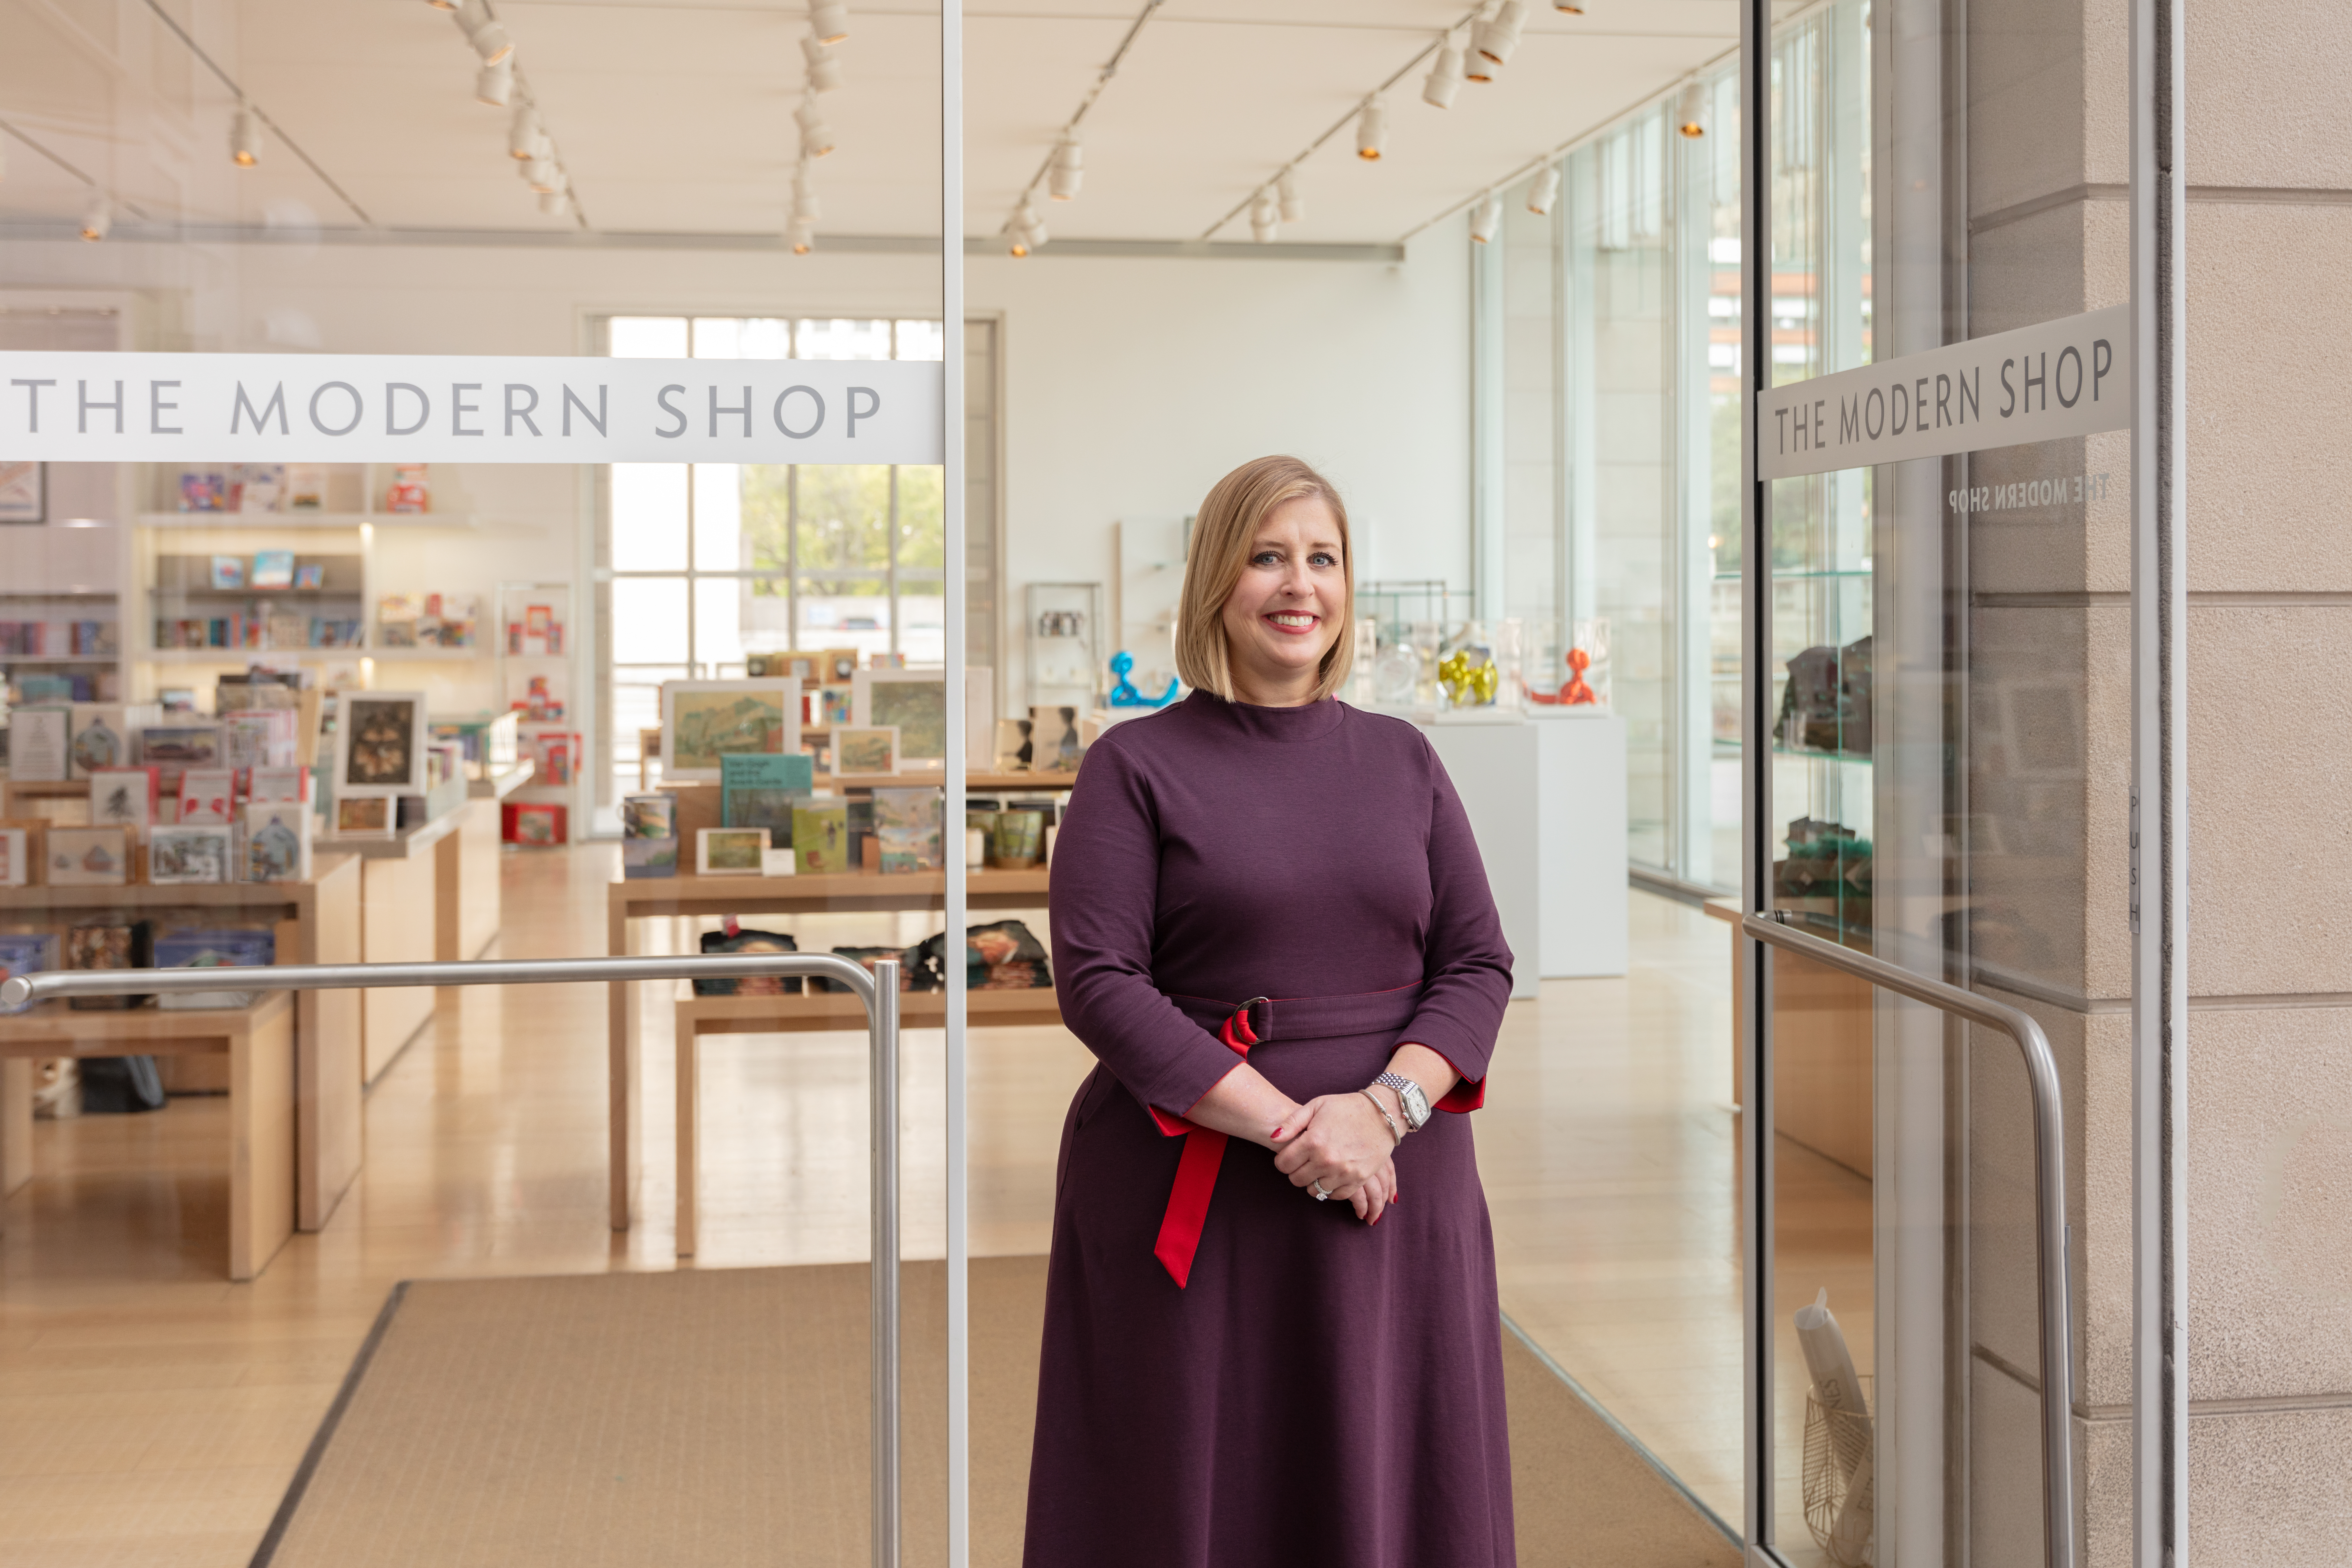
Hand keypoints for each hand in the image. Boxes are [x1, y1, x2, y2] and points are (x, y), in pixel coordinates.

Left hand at [1271, 1093, 1400, 1224]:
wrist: (1381, 1114)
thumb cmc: (1346, 1107)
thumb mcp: (1316, 1106)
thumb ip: (1291, 1123)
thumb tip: (1273, 1138)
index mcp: (1313, 1141)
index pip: (1283, 1164)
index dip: (1283, 1160)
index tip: (1290, 1155)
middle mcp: (1326, 1160)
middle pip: (1296, 1180)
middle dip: (1296, 1171)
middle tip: (1304, 1161)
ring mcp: (1343, 1172)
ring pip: (1314, 1191)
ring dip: (1313, 1181)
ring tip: (1318, 1168)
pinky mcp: (1358, 1179)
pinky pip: (1335, 1195)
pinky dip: (1330, 1189)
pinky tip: (1331, 1177)